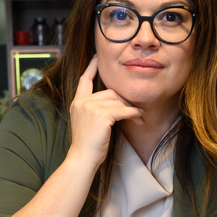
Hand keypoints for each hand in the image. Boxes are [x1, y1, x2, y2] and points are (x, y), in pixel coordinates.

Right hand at [66, 57, 142, 171]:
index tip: (97, 57)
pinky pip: (123, 110)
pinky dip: (133, 114)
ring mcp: (90, 108)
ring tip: (139, 117)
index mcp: (77, 103)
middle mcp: (82, 102)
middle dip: (125, 101)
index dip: (92, 68)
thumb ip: (96, 109)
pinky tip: (139, 118)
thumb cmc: (87, 146)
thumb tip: (117, 103)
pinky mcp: (101, 116)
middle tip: (137, 111)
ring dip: (131, 109)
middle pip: (110, 92)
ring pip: (117, 101)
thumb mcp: (88, 123)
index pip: (85, 80)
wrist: (82, 159)